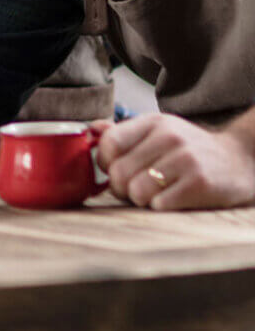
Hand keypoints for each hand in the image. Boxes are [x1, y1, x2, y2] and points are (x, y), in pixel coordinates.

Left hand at [96, 112, 254, 209]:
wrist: (241, 160)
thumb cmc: (191, 150)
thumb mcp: (160, 132)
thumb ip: (124, 132)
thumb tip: (91, 129)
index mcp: (154, 123)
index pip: (108, 143)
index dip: (105, 163)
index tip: (117, 169)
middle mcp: (169, 137)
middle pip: (118, 173)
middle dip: (121, 188)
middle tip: (136, 189)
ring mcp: (185, 160)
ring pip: (135, 192)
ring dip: (141, 200)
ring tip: (155, 194)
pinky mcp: (199, 184)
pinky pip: (159, 206)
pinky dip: (160, 208)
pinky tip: (173, 199)